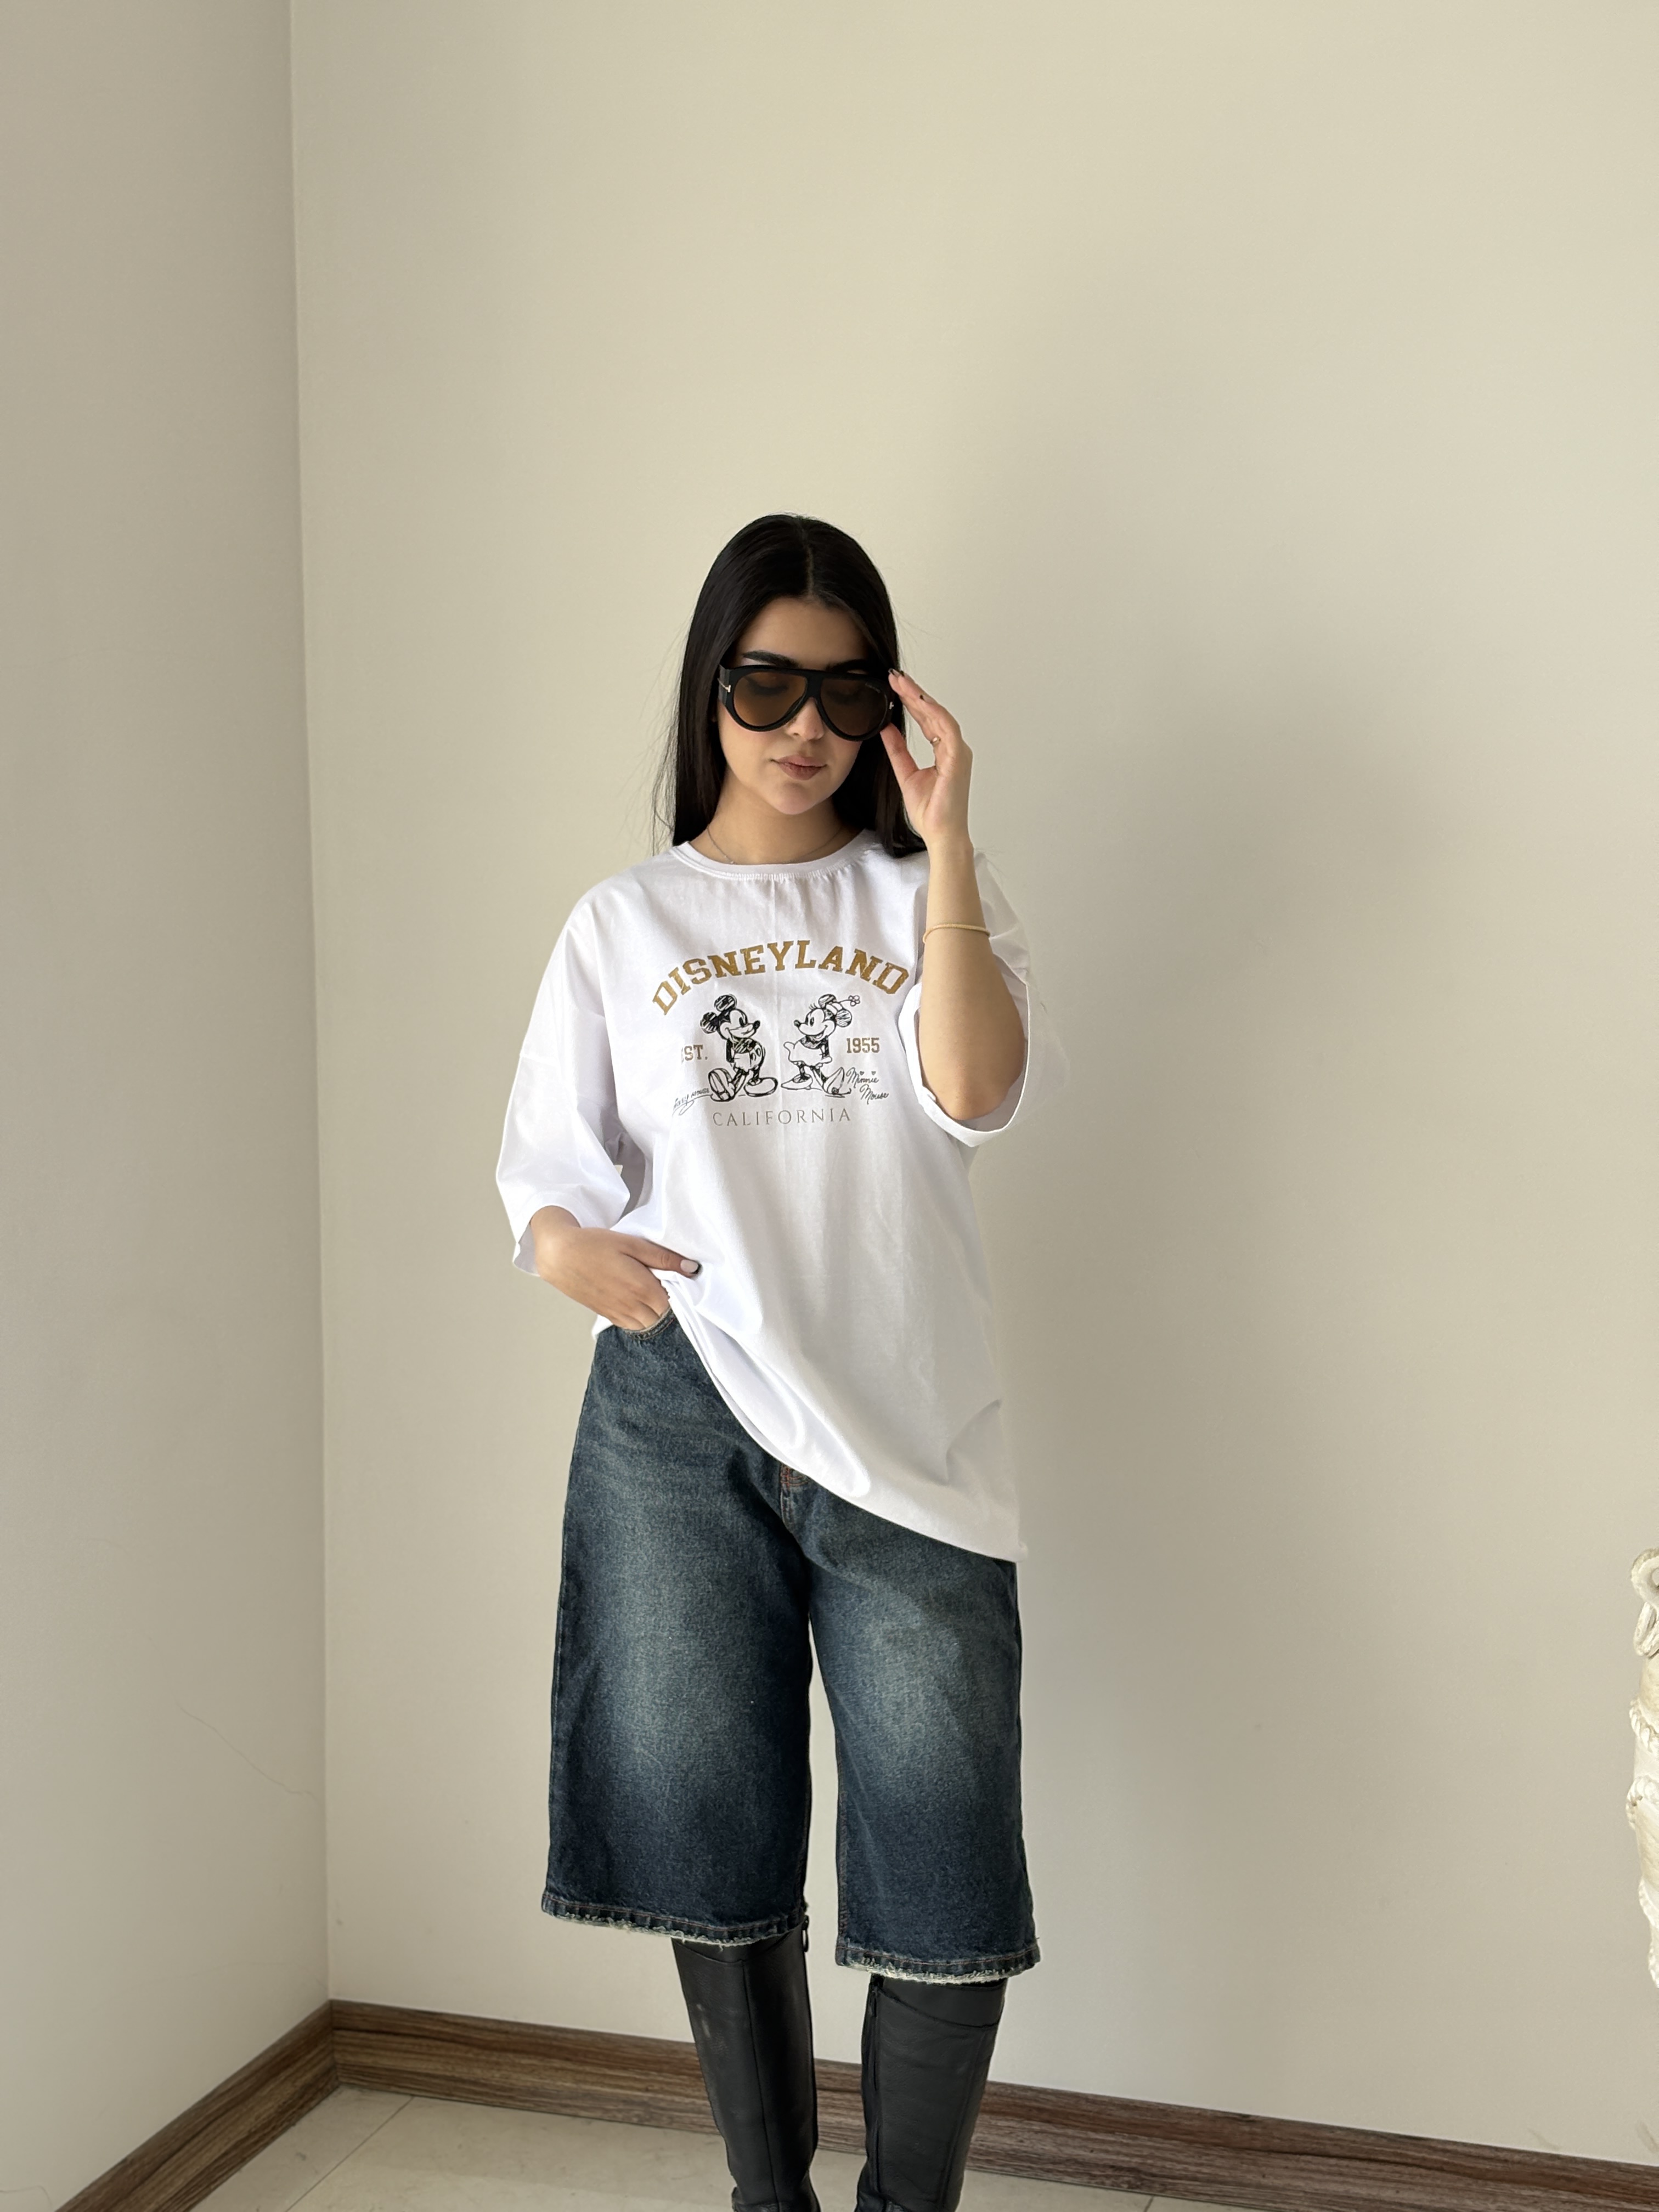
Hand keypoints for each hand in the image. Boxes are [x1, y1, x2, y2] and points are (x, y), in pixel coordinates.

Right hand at [529, 1205, 699, 1330]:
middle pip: (662, 1317)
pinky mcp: (606, 1315)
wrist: (559, 1255)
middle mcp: (632, 1306)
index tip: (677, 1279)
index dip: (679, 1292)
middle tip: (664, 1284)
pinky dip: (639, 1317)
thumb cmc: (594, 1244)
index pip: (674, 1304)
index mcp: (642, 1288)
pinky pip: (631, 1325)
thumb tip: (691, 1268)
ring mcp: (618, 1314)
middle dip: (668, 1304)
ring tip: (648, 1291)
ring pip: (647, 1324)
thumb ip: (663, 1258)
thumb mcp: (632, 1243)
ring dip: (653, 1312)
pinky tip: (635, 1299)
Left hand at [878, 670, 972, 849]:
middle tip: (895, 676)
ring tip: (901, 683)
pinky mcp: (958, 759)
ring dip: (920, 698)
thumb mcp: (906, 773)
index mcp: (944, 751)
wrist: (941, 835)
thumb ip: (898, 750)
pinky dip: (933, 713)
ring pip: (940, 716)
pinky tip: (918, 701)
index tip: (894, 685)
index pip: (927, 719)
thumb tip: (886, 728)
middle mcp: (954, 748)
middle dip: (914, 693)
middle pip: (933, 713)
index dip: (911, 701)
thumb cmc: (931, 811)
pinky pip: (947, 729)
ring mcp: (959, 752)